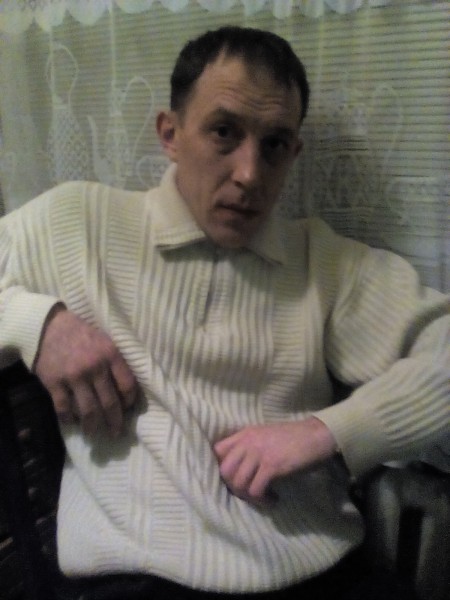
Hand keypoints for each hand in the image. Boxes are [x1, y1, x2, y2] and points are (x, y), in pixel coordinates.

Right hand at [34, 306, 137, 435]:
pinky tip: (72, 422)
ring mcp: (73, 377)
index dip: (130, 401)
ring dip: (93, 426)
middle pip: (109, 403)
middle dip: (115, 422)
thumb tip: (127, 392)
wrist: (49, 326)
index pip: (127, 385)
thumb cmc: (82, 333)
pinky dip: (69, 419)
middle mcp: (94, 367)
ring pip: (88, 411)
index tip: (129, 409)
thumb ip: (116, 363)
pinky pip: (64, 408)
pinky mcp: (54, 383)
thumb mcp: (106, 341)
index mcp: (111, 354)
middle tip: (116, 433)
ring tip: (95, 433)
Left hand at [214, 417, 336, 505]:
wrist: (316, 435)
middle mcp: (248, 442)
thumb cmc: (294, 437)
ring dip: (249, 497)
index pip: (218, 450)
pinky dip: (263, 500)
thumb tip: (240, 467)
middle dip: (234, 487)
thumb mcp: (265, 435)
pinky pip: (256, 490)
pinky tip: (274, 499)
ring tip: (263, 499)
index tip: (235, 478)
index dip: (222, 467)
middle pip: (224, 470)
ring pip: (238, 483)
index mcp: (245, 433)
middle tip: (249, 493)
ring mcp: (259, 453)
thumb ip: (250, 446)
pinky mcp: (272, 466)